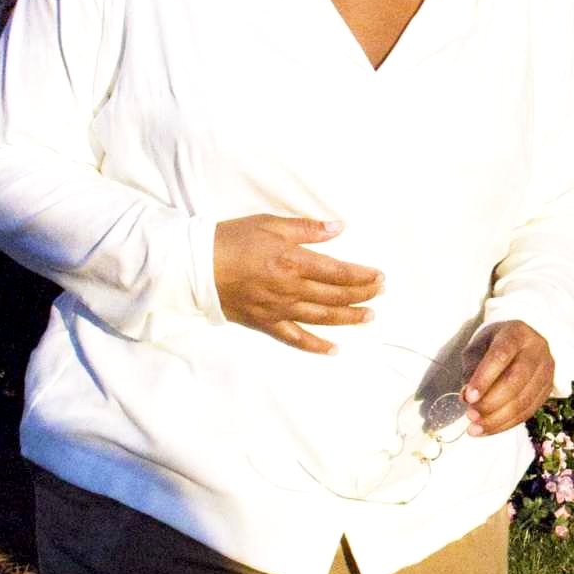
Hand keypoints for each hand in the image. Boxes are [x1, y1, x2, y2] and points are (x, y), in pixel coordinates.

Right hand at [213, 216, 381, 352]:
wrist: (193, 266)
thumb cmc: (231, 240)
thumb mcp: (270, 224)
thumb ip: (307, 228)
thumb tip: (339, 227)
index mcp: (294, 262)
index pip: (339, 273)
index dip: (362, 276)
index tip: (379, 276)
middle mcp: (290, 289)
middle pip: (335, 296)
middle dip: (362, 295)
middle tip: (380, 293)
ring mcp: (278, 309)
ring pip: (322, 318)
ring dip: (348, 318)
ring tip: (368, 317)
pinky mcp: (264, 323)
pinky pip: (294, 339)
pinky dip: (315, 346)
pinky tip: (333, 350)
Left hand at [462, 321, 554, 435]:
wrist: (526, 341)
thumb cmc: (495, 344)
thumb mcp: (478, 347)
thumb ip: (471, 369)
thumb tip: (467, 397)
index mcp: (516, 334)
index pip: (501, 356)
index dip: (484, 379)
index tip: (468, 398)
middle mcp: (536, 350)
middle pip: (516, 381)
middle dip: (490, 403)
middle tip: (470, 416)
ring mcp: (546, 370)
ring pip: (524, 401)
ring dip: (497, 419)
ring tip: (475, 428)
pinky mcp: (548, 389)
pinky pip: (528, 411)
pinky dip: (506, 424)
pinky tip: (488, 429)